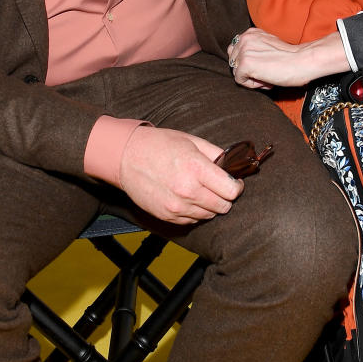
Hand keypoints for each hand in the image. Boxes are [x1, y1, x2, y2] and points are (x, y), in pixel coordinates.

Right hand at [119, 125, 242, 223]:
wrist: (126, 157)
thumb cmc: (158, 145)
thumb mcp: (191, 141)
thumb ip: (216, 154)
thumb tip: (234, 165)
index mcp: (196, 169)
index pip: (232, 191)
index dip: (237, 186)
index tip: (234, 182)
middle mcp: (188, 191)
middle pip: (223, 206)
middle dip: (225, 196)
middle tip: (218, 186)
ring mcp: (176, 207)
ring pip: (209, 215)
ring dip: (210, 205)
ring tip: (201, 190)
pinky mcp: (167, 216)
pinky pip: (193, 220)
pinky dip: (195, 211)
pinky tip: (188, 197)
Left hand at [228, 27, 348, 89]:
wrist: (302, 60)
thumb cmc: (290, 56)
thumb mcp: (268, 44)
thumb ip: (254, 48)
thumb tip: (241, 63)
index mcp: (250, 32)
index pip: (236, 51)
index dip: (249, 61)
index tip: (264, 65)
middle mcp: (244, 39)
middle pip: (234, 61)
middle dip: (247, 69)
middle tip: (266, 72)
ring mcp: (243, 51)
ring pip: (237, 72)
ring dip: (251, 77)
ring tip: (268, 76)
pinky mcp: (244, 64)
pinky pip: (240, 80)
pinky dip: (252, 85)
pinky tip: (267, 80)